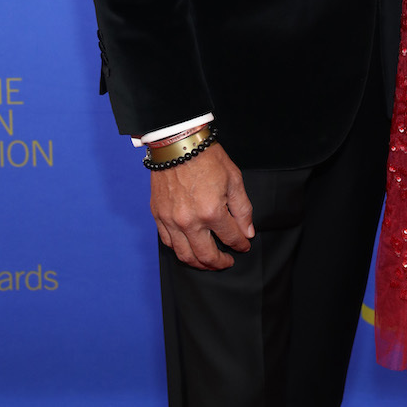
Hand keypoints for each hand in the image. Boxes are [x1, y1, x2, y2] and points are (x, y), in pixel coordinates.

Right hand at [150, 143, 254, 270]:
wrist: (178, 143)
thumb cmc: (207, 157)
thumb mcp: (234, 179)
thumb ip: (242, 209)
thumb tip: (247, 232)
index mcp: (212, 212)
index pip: (231, 238)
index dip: (241, 245)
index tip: (244, 246)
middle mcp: (190, 222)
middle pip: (206, 256)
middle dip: (220, 263)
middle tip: (227, 262)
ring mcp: (171, 221)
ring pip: (185, 255)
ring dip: (199, 264)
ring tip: (208, 262)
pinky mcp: (159, 215)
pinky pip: (168, 242)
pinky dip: (180, 250)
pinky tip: (189, 248)